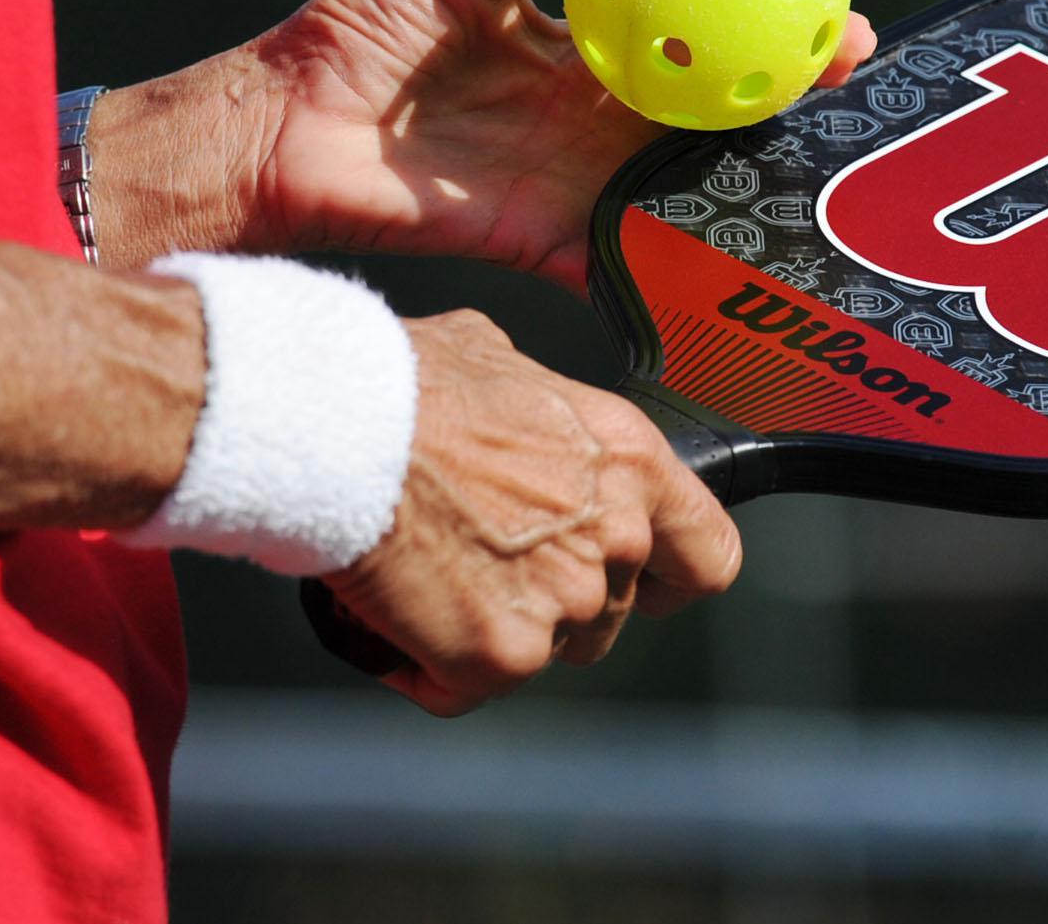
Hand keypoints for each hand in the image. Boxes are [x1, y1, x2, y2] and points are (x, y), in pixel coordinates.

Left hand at [242, 0, 874, 285]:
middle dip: (788, 87)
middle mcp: (597, 115)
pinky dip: (678, 269)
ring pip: (689, 178)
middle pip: (713, 102)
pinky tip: (739, 260)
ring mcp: (582, 182)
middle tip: (850, 62)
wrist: (282, 132)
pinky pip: (626, 261)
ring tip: (822, 154)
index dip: (756, 2)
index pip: (691, 19)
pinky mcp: (553, 244)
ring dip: (757, 172)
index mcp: (583, 43)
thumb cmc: (355, 34)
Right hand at [319, 309, 739, 714]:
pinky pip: (472, 687)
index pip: (708, 552)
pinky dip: (432, 668)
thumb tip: (519, 400)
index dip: (675, 579)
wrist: (339, 430)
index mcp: (630, 460)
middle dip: (553, 600)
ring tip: (434, 579)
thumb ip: (541, 405)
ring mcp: (566, 601)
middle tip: (484, 563)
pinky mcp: (504, 653)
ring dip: (497, 630)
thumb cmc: (404, 385)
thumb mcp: (498, 360)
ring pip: (545, 652)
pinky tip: (398, 620)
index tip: (650, 588)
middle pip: (611, 611)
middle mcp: (617, 535)